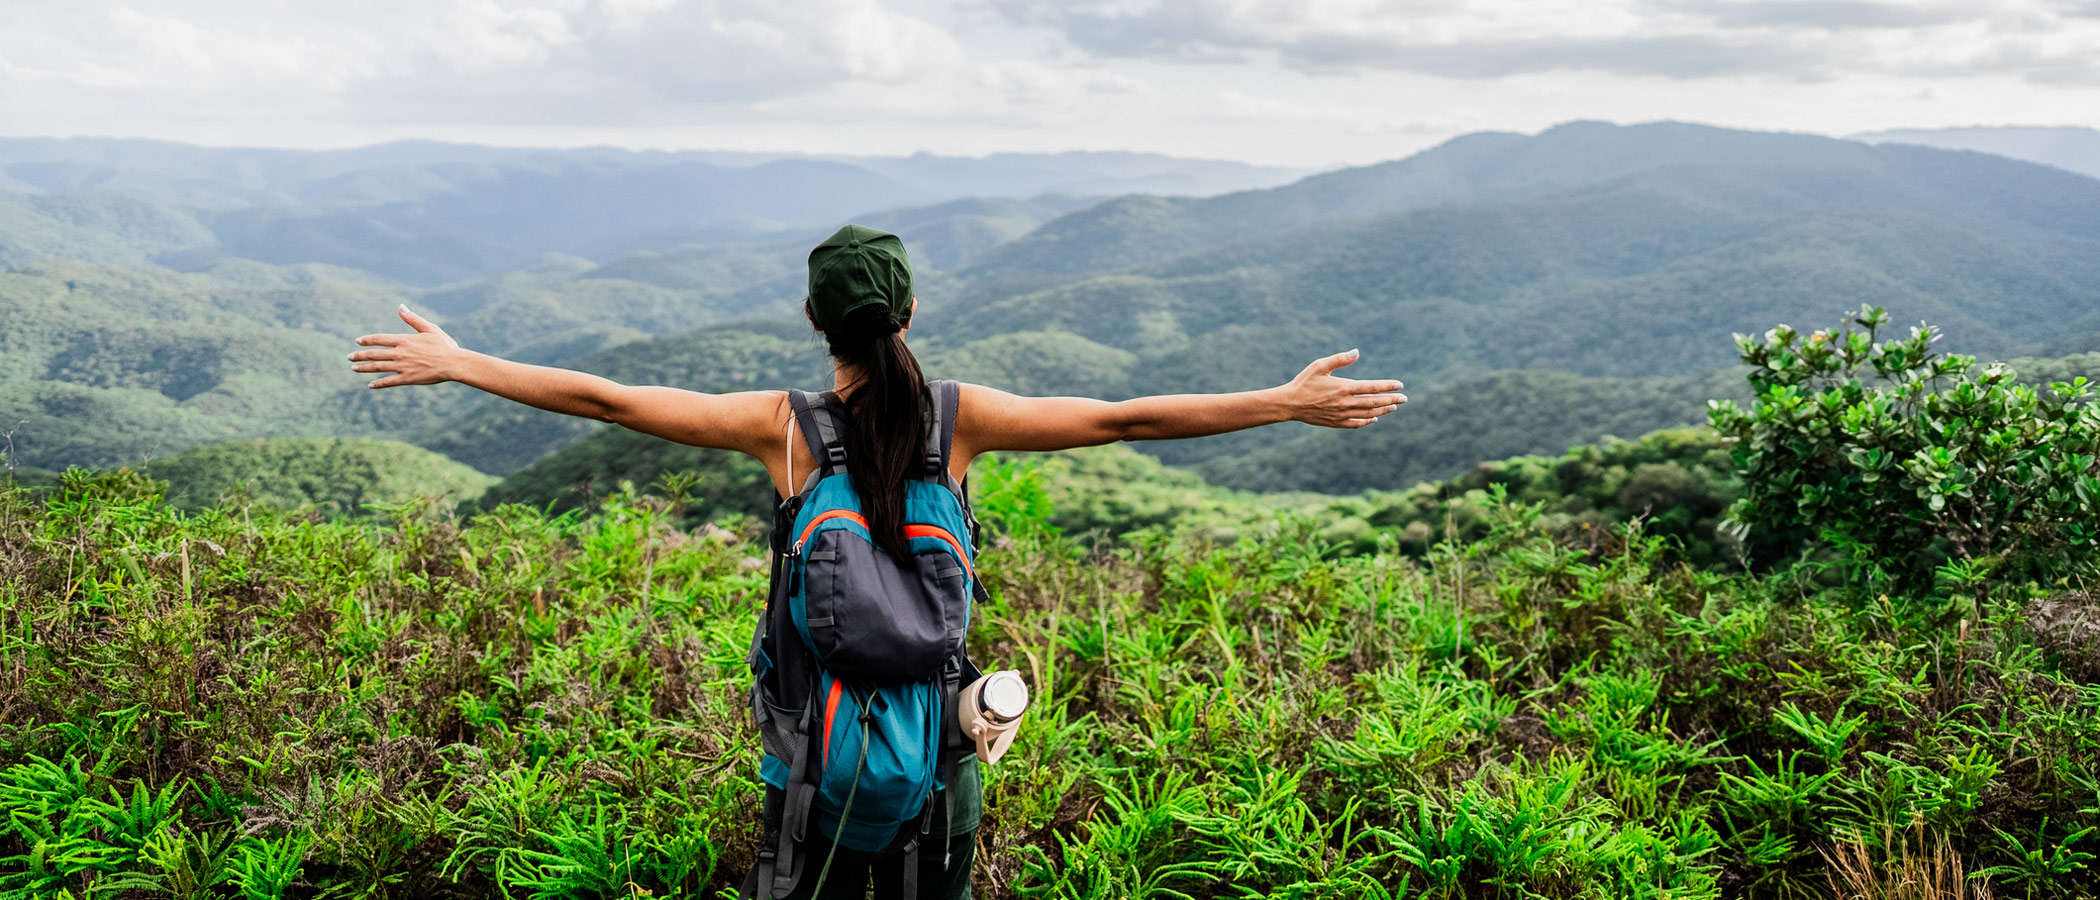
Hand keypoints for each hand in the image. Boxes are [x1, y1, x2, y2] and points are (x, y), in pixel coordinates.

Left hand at [349, 305, 465, 388]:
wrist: (454, 363)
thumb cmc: (444, 345)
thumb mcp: (429, 328)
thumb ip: (413, 319)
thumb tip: (400, 306)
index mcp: (405, 340)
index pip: (380, 339)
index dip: (367, 340)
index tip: (358, 341)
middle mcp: (400, 353)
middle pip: (374, 354)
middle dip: (360, 355)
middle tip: (349, 357)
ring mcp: (403, 367)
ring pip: (378, 367)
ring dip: (364, 368)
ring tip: (354, 368)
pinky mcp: (408, 378)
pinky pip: (389, 381)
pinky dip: (378, 383)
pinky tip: (370, 385)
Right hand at [1283, 349, 1405, 427]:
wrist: (1290, 403)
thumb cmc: (1304, 382)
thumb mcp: (1320, 365)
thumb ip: (1340, 359)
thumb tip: (1357, 352)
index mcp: (1344, 387)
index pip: (1372, 387)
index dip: (1388, 386)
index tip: (1400, 385)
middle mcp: (1346, 402)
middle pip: (1375, 402)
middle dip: (1391, 399)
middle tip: (1404, 398)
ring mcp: (1342, 414)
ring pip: (1368, 413)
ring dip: (1383, 410)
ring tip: (1393, 407)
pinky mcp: (1336, 423)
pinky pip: (1356, 423)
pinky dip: (1367, 421)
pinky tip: (1374, 418)